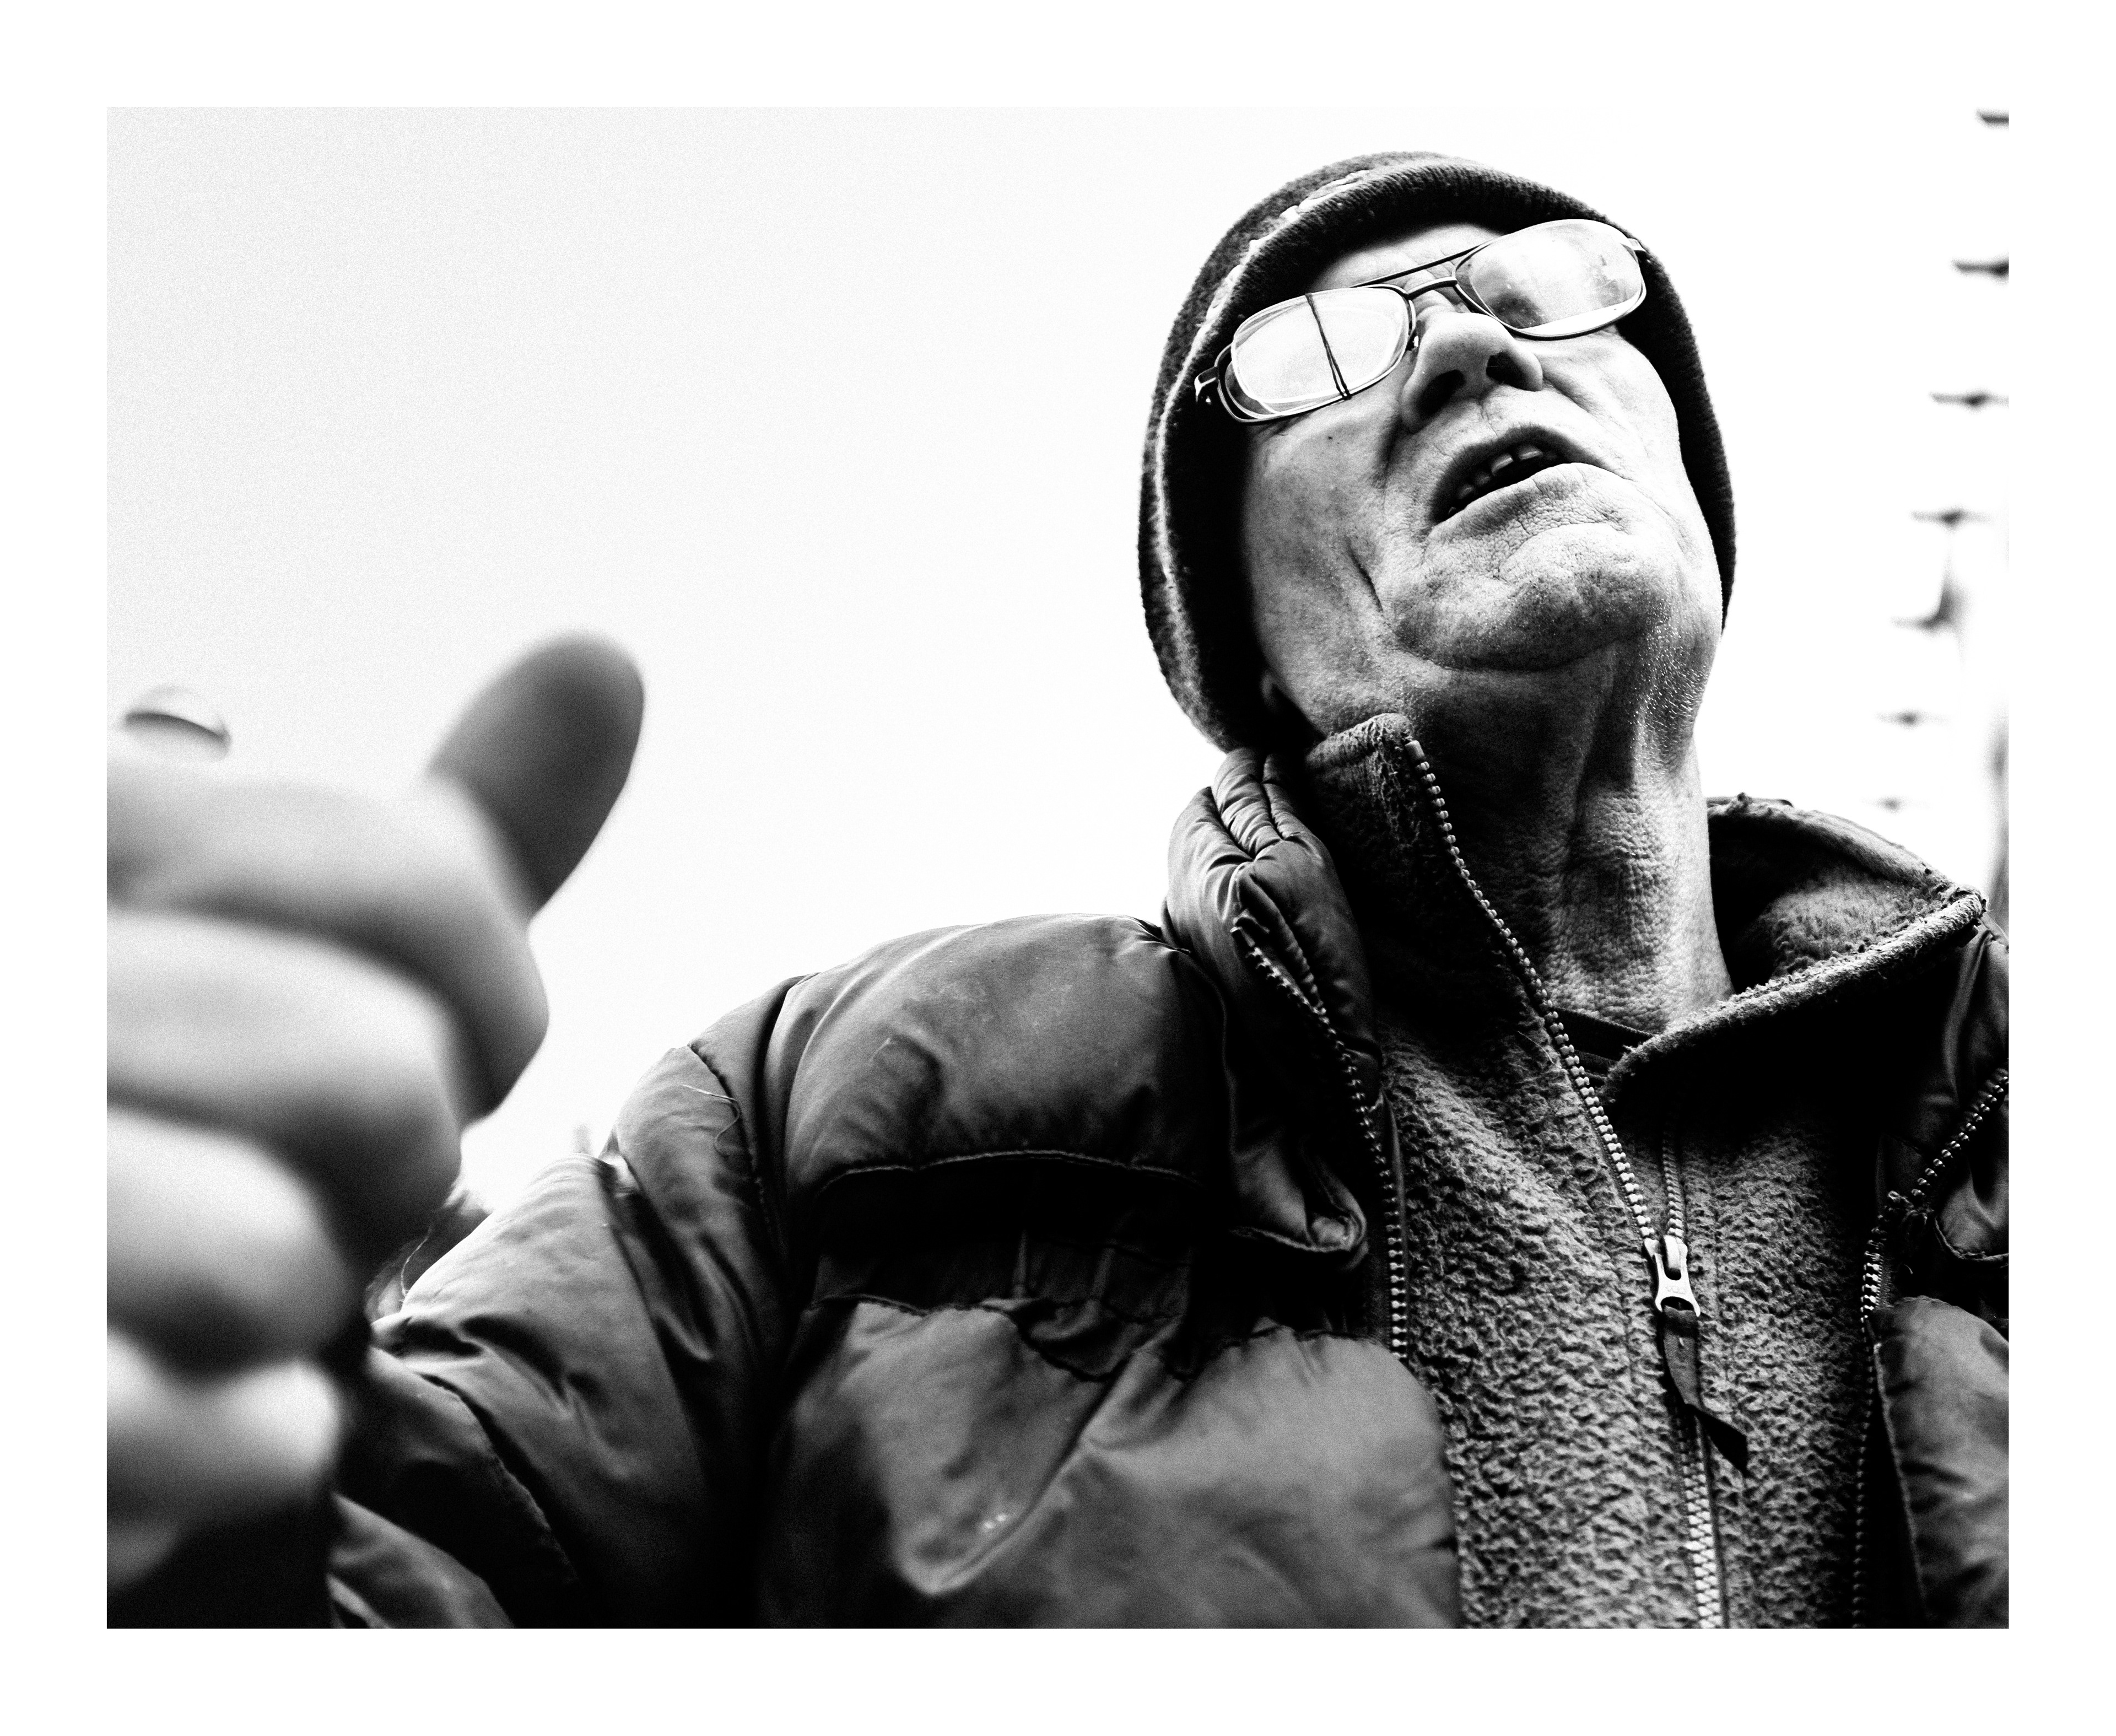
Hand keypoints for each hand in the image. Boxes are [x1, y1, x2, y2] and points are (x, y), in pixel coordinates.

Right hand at [107, 638, 642, 1590]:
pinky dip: (242, 1441)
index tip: (388, 1038)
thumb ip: (436, 840)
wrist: (46, 1260)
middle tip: (255, 1168)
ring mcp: (24, 1184)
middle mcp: (45, 980)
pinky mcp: (31, 1385)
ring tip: (181, 1275)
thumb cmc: (149, 1108)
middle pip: (382, 1075)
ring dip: (287, 1302)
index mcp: (95, 835)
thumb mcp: (274, 943)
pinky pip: (238, 1430)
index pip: (428, 885)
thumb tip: (605, 665)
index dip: (475, 1001)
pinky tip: (169, 1382)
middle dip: (372, 1159)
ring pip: (289, 1254)